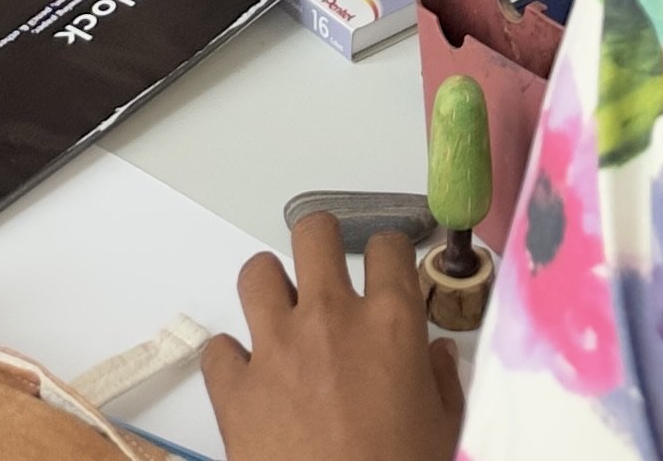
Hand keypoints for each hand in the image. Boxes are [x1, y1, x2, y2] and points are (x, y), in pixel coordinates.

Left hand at [201, 217, 462, 460]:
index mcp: (390, 323)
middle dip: (320, 244)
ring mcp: (276, 350)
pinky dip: (231, 361)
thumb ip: (443, 382)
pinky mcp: (235, 392)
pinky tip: (249, 380)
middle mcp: (330, 319)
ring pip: (256, 274)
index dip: (388, 256)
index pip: (388, 247)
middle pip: (313, 233)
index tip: (386, 272)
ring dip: (270, 292)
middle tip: (326, 270)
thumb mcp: (444, 430)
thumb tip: (438, 355)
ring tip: (283, 318)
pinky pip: (218, 350)